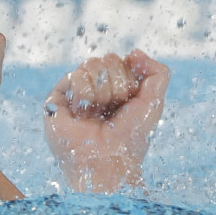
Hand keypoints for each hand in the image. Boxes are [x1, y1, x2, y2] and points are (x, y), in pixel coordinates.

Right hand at [44, 50, 169, 192]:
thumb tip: (133, 53)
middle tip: (113, 110)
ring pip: (92, 64)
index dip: (130, 79)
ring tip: (97, 114)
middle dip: (118, 85)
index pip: (123, 61)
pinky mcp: (57, 99)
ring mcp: (77, 93)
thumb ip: (158, 73)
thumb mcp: (155, 102)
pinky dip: (85, 95)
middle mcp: (97, 89)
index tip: (130, 103)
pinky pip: (75, 75)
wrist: (108, 162)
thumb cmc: (130, 138)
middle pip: (108, 59)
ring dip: (102, 92)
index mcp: (118, 89)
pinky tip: (83, 114)